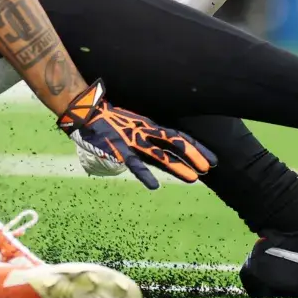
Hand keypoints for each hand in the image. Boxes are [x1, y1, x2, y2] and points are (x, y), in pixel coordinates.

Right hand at [57, 81, 215, 189]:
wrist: (84, 110)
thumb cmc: (107, 118)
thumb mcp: (132, 124)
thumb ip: (146, 136)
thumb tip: (162, 149)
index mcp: (149, 126)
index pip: (179, 137)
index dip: (197, 148)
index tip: (214, 160)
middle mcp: (145, 132)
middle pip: (174, 144)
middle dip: (193, 156)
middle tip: (210, 168)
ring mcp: (132, 140)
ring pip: (159, 154)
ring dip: (176, 167)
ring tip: (193, 179)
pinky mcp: (117, 148)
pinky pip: (133, 163)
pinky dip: (144, 174)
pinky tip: (154, 186)